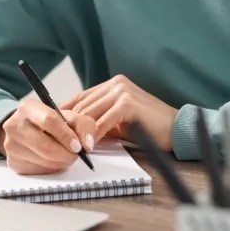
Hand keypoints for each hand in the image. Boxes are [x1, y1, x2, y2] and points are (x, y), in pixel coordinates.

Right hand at [0, 98, 95, 174]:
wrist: (25, 130)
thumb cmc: (49, 123)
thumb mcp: (67, 116)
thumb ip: (83, 125)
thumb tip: (87, 145)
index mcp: (29, 107)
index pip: (49, 121)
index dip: (67, 136)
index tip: (78, 146)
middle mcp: (14, 125)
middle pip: (46, 146)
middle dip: (67, 154)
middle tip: (76, 155)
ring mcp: (11, 145)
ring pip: (44, 161)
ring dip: (61, 162)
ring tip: (65, 155)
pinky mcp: (12, 162)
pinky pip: (39, 170)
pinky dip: (51, 168)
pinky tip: (52, 159)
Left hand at [60, 74, 177, 150]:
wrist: (175, 128)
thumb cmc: (147, 127)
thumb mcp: (118, 121)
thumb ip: (99, 120)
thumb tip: (74, 131)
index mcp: (113, 84)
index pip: (81, 97)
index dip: (66, 113)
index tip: (54, 128)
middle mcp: (116, 83)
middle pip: (83, 105)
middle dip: (70, 124)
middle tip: (59, 141)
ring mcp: (122, 91)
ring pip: (90, 113)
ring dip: (79, 132)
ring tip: (71, 146)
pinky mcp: (127, 104)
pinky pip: (103, 122)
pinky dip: (94, 135)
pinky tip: (88, 147)